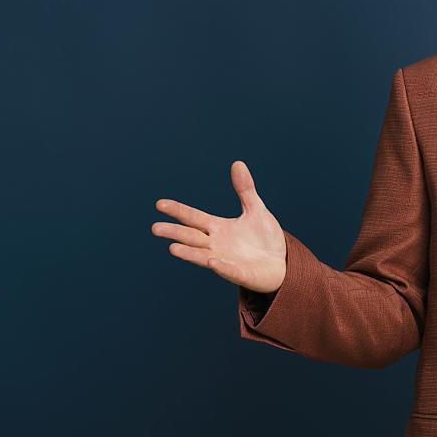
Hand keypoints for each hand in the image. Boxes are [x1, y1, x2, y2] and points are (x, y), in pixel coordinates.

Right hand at [151, 160, 286, 293]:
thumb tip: (238, 163)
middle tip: (155, 228)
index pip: (194, 218)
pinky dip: (221, 266)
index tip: (160, 204)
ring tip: (173, 248)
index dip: (178, 211)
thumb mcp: (255, 209)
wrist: (281, 263)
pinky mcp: (241, 274)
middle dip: (175, 232)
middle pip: (191, 237)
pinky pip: (229, 270)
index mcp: (218, 228)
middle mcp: (217, 244)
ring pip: (202, 256)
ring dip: (189, 253)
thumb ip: (245, 189)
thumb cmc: (264, 238)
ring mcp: (226, 260)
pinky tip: (213, 260)